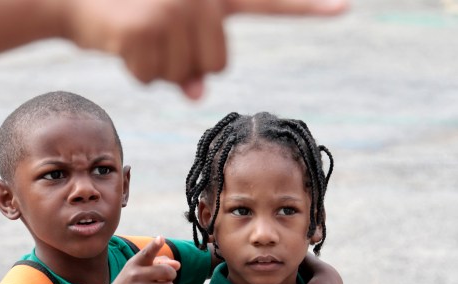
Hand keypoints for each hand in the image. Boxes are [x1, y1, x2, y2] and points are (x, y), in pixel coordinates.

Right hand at [59, 0, 347, 98]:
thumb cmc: (126, 13)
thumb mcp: (167, 30)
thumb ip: (192, 58)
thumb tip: (197, 93)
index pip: (267, 1)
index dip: (307, 7)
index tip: (345, 7)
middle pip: (217, 64)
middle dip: (187, 65)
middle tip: (156, 39)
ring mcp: (174, 9)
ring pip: (187, 76)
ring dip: (160, 70)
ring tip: (136, 38)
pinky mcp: (147, 28)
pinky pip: (154, 79)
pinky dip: (137, 73)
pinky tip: (121, 44)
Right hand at [105, 236, 179, 283]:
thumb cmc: (130, 283)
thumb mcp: (138, 269)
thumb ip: (159, 263)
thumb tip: (178, 265)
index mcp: (135, 263)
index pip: (147, 252)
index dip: (155, 245)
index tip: (161, 239)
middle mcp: (136, 274)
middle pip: (168, 272)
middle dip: (170, 277)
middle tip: (163, 280)